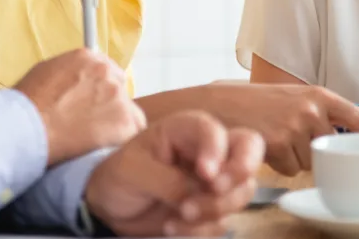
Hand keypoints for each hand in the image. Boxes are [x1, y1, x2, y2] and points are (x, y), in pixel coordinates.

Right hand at [14, 48, 145, 165]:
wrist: (27, 128)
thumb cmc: (26, 106)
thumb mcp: (45, 74)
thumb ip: (69, 73)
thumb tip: (75, 83)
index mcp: (87, 58)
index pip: (107, 71)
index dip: (100, 91)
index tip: (93, 104)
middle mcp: (106, 72)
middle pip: (119, 90)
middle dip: (109, 106)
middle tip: (92, 124)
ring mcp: (118, 95)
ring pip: (128, 113)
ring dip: (116, 126)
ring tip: (94, 141)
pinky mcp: (125, 121)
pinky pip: (133, 133)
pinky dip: (121, 142)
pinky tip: (103, 149)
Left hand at [84, 110, 264, 236]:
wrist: (110, 204)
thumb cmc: (120, 174)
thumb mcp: (135, 171)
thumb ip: (169, 180)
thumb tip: (198, 192)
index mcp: (187, 129)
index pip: (215, 131)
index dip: (217, 151)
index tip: (206, 175)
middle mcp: (208, 150)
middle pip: (248, 151)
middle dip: (238, 174)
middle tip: (215, 190)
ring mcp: (215, 179)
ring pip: (243, 190)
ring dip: (216, 209)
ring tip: (178, 216)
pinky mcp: (212, 208)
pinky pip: (223, 221)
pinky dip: (201, 229)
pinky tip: (172, 227)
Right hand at [194, 83, 358, 174]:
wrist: (221, 102)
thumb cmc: (261, 103)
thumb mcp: (297, 98)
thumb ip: (326, 113)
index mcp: (320, 95)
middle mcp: (312, 108)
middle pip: (334, 148)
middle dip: (318, 150)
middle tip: (296, 137)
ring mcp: (295, 125)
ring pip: (312, 162)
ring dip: (296, 158)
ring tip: (277, 138)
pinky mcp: (279, 142)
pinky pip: (291, 169)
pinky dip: (280, 164)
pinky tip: (267, 146)